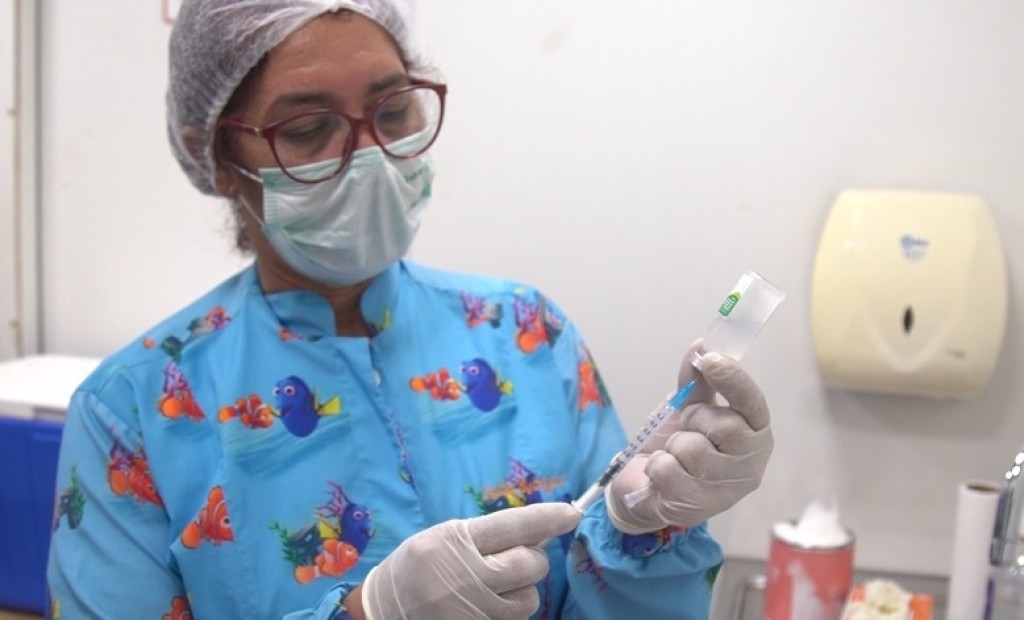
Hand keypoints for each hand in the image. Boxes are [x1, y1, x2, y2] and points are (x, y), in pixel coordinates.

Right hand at [361, 502, 580, 619]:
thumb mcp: (441, 539)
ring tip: (494, 589)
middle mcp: (468, 577)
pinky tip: (485, 606)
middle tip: (512, 560)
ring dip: (521, 591)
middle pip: (531, 564)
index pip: (513, 526)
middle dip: (531, 560)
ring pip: (529, 598)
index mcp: (456, 542)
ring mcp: (474, 610)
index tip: (571, 513)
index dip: (547, 519)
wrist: (382, 613)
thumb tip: (533, 533)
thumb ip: (484, 536)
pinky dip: (507, 612)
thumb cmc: (414, 568)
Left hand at [605, 341, 772, 533]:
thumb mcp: (687, 407)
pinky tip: (661, 475)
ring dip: (674, 445)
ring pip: (694, 450)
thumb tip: (701, 345)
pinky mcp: (695, 509)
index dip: (734, 380)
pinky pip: (669, 470)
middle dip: (695, 419)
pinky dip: (656, 465)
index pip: (754, 404)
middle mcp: (749, 466)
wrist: (644, 484)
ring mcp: (725, 492)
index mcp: (755, 435)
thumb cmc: (676, 444)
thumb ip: (697, 380)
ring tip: (674, 454)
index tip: (710, 359)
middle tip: (686, 427)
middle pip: (725, 426)